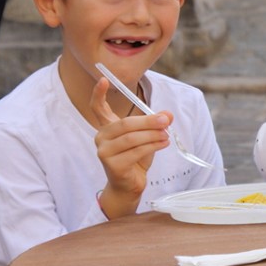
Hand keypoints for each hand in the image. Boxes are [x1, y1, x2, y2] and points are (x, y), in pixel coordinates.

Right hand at [90, 77, 171, 217]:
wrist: (129, 186)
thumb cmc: (136, 159)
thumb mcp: (148, 138)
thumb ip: (155, 125)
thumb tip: (168, 114)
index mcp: (107, 128)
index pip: (98, 108)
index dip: (99, 93)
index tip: (104, 79)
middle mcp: (101, 138)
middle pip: (125, 123)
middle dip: (148, 121)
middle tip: (165, 119)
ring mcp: (104, 152)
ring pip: (132, 138)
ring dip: (153, 135)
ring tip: (167, 134)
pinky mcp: (112, 165)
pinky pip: (136, 152)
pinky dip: (152, 146)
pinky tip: (164, 143)